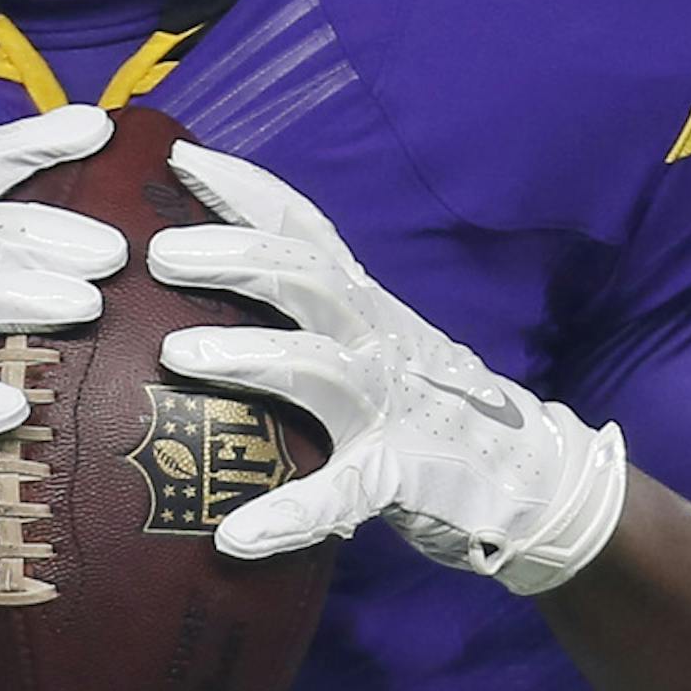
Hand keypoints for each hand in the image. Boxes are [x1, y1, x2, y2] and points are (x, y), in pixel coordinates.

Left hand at [149, 143, 624, 593]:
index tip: (181, 153)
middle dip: (236, 255)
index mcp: (365, 305)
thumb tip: (210, 286)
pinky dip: (290, 515)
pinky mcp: (405, 477)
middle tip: (161, 253)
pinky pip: (342, 494)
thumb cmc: (424, 410)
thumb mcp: (371, 342)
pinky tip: (237, 537)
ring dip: (250, 356)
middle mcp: (379, 340)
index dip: (247, 188)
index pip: (305, 229)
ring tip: (176, 355)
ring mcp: (393, 407)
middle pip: (308, 278)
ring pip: (320, 368)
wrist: (530, 480)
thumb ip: (309, 314)